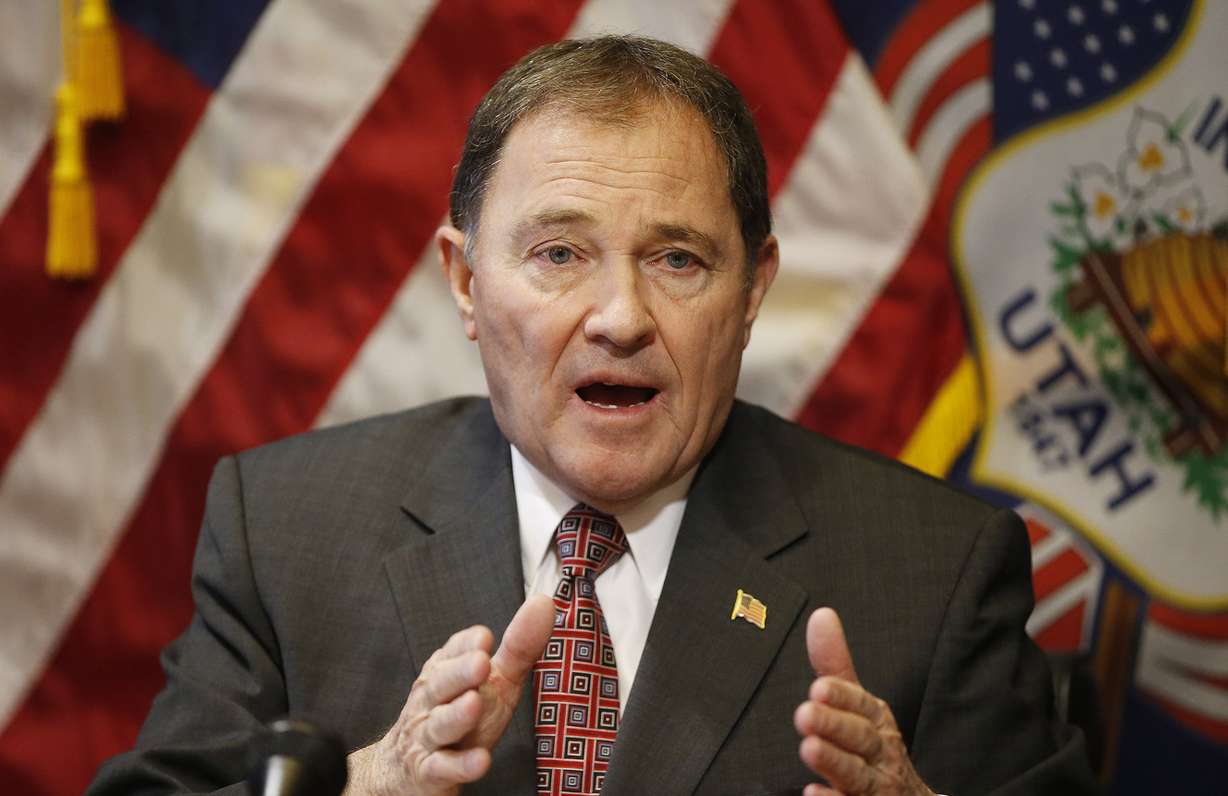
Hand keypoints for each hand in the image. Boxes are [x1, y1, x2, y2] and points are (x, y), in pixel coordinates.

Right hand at [346, 594, 555, 795]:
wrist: (407, 768)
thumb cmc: (461, 713)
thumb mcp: (494, 679)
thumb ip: (519, 645)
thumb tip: (545, 603)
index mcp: (445, 671)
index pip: (452, 651)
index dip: (466, 644)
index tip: (485, 637)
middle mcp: (431, 700)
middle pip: (442, 684)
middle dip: (460, 673)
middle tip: (481, 663)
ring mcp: (427, 736)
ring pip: (439, 724)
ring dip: (456, 715)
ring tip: (474, 704)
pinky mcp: (429, 772)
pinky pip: (442, 768)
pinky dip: (460, 766)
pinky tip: (481, 761)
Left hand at [793, 608, 934, 795]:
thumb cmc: (876, 748)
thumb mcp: (859, 705)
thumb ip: (836, 664)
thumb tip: (821, 615)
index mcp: (877, 721)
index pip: (861, 704)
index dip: (842, 697)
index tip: (818, 688)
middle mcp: (881, 752)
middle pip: (860, 738)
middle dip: (835, 725)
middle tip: (805, 713)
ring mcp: (878, 786)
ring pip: (858, 775)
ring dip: (834, 761)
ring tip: (808, 749)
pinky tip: (814, 793)